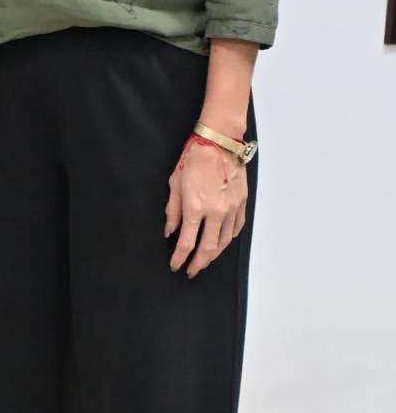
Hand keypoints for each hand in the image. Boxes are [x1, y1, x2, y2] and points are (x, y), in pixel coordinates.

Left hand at [165, 141, 247, 277]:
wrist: (219, 142)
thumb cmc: (194, 159)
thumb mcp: (175, 184)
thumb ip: (172, 211)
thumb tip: (170, 232)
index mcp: (195, 208)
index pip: (186, 243)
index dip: (180, 258)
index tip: (176, 266)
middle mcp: (216, 212)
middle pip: (208, 249)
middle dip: (198, 263)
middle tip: (192, 271)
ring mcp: (231, 208)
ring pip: (224, 242)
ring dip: (214, 255)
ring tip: (205, 260)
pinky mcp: (242, 203)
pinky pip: (236, 228)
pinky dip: (228, 239)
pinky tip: (222, 243)